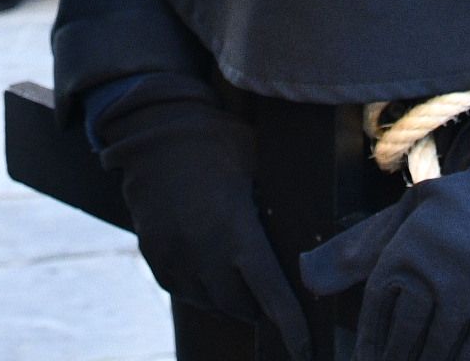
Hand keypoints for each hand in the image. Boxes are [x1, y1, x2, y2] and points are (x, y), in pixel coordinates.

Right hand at [98, 91, 310, 357]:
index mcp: (235, 229)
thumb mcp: (257, 162)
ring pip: (211, 302)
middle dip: (259, 306)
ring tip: (238, 274)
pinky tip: (209, 266)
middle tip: (270, 291)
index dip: (290, 325)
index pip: (269, 292)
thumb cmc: (216, 141)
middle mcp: (203, 251)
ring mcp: (174, 256)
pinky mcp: (154, 255)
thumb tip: (318, 224)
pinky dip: (200, 287)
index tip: (304, 348)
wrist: (151, 130)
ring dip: (229, 298)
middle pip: (240, 306)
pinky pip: (183, 290)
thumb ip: (280, 198)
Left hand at [298, 139, 469, 360]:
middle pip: (403, 339)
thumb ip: (360, 247)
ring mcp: (466, 294)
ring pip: (437, 351)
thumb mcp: (407, 211)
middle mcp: (430, 274)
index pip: (375, 311)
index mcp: (403, 250)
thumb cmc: (460, 206)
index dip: (368, 343)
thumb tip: (310, 276)